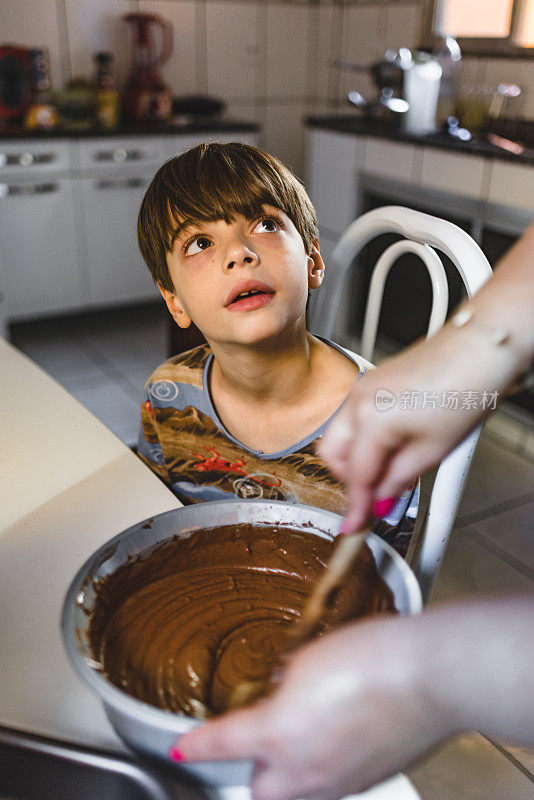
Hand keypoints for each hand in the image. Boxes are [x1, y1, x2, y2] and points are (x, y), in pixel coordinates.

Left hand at [174, 615, 454, 799]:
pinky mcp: (370, 779)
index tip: (183, 747)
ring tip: (306, 728)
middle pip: (260, 791)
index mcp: (278, 734)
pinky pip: (334, 783)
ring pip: (299, 792)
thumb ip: (284, 684)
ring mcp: (341, 781)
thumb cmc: (372, 657)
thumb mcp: (307, 657)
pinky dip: (326, 764)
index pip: (221, 744)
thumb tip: (280, 694)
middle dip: (253, 769)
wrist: (430, 674)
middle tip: (262, 736)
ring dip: (291, 769)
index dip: (196, 745)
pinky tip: (341, 731)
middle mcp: (305, 769)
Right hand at [318, 323, 509, 531]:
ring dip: (358, 458)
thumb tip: (380, 499)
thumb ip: (399, 480)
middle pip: (333, 455)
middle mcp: (357, 400)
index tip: (354, 527)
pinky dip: (366, 439)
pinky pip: (354, 419)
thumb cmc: (465, 388)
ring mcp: (362, 387)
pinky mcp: (372, 382)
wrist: (480, 347)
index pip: (356, 476)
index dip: (357, 506)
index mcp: (370, 419)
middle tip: (376, 495)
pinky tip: (395, 445)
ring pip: (341, 436)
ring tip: (393, 469)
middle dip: (350, 479)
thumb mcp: (434, 450)